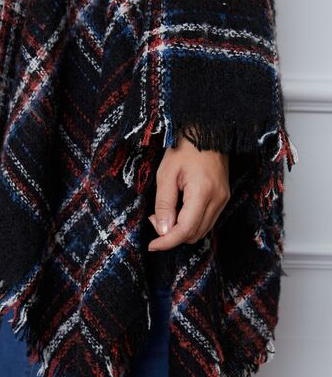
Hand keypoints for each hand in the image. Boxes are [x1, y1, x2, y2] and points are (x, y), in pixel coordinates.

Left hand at [148, 130, 229, 250]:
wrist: (207, 130)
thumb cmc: (184, 149)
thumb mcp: (166, 175)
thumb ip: (164, 205)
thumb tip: (163, 231)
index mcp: (203, 193)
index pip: (185, 230)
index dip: (167, 242)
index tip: (152, 245)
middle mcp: (218, 200)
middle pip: (194, 235)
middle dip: (172, 235)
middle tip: (156, 218)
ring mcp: (223, 199)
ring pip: (201, 231)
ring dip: (181, 230)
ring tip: (166, 214)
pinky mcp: (223, 198)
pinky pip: (207, 221)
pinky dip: (191, 223)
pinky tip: (178, 210)